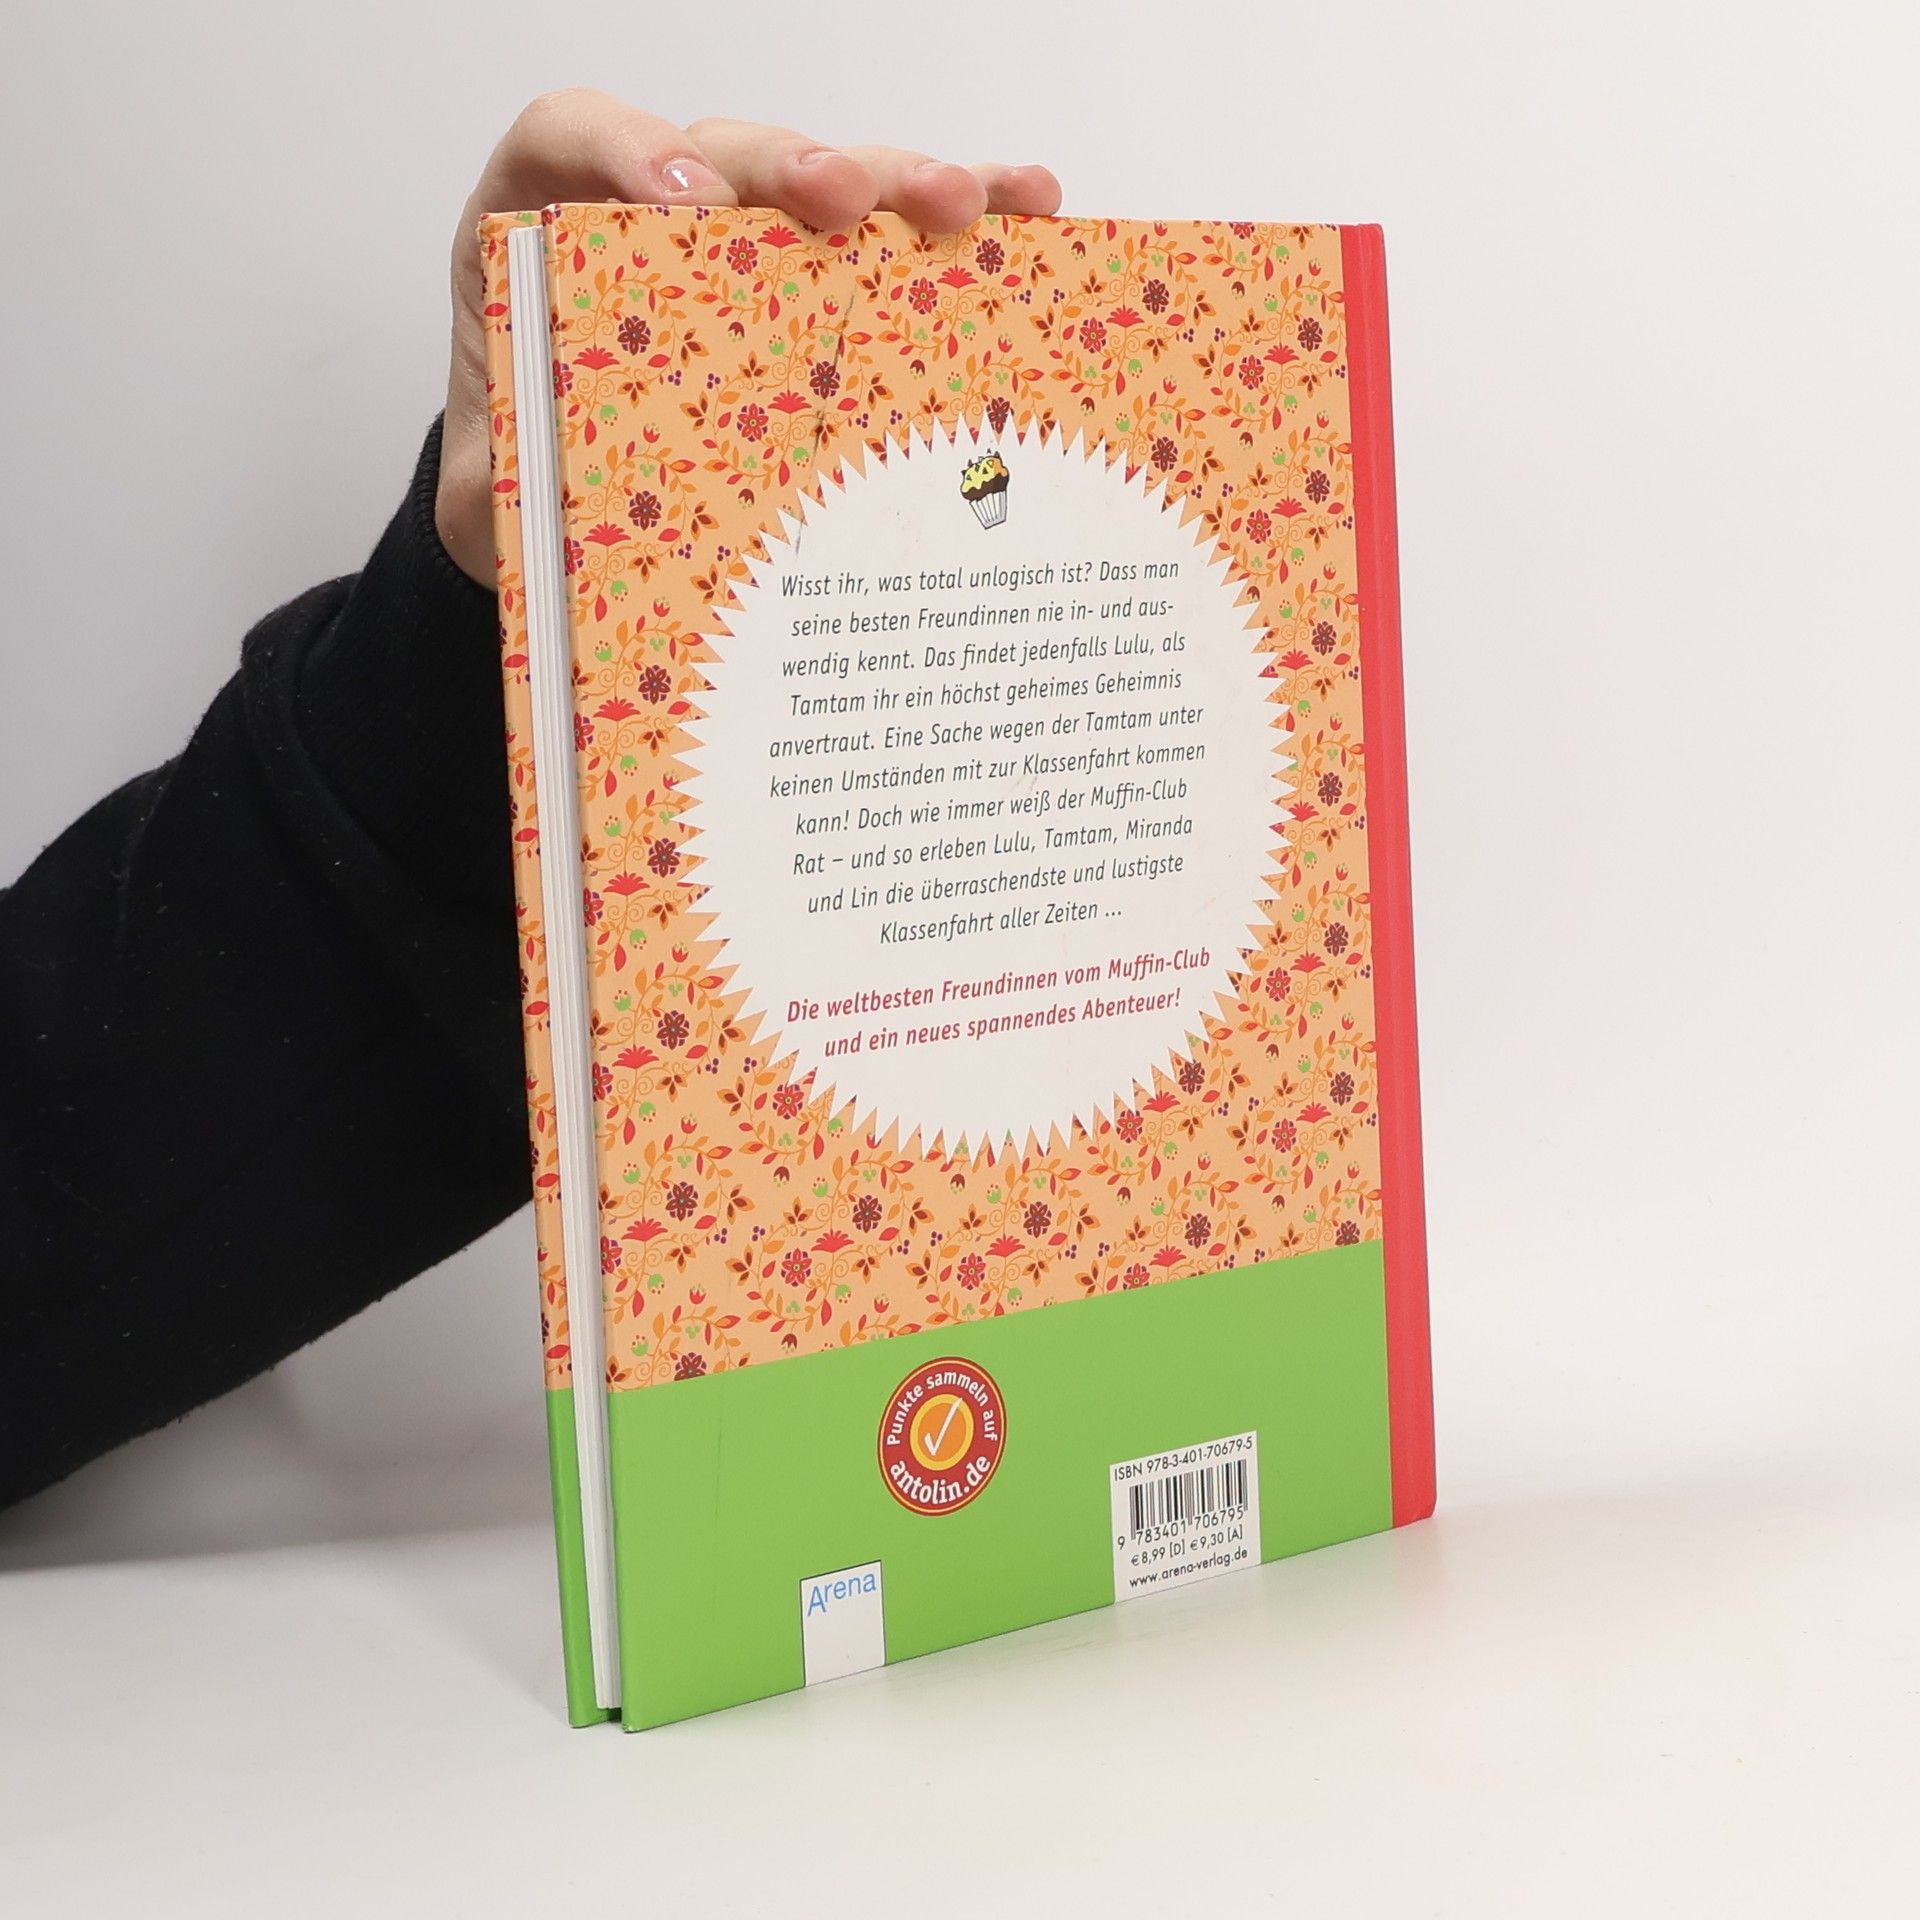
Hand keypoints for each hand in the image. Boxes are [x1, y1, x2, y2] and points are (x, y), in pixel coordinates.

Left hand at [435, 91, 1062, 583]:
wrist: (563, 529)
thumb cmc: (531, 489)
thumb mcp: (494, 492)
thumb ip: (501, 483)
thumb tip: (536, 506)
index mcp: (545, 237)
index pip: (571, 139)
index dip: (625, 146)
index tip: (684, 205)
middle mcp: (651, 225)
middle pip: (726, 151)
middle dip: (791, 164)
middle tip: (843, 199)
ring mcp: (747, 255)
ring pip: (825, 187)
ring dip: (901, 184)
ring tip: (968, 204)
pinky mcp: (820, 298)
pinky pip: (889, 247)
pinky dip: (958, 227)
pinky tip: (1025, 214)